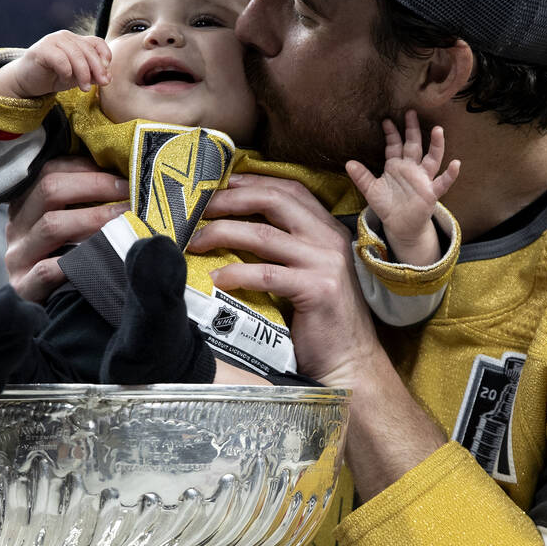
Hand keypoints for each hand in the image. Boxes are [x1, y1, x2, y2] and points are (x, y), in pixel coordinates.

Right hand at [0, 31, 111, 98]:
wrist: (27, 81)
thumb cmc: (53, 77)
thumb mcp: (77, 77)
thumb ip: (92, 75)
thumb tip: (109, 77)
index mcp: (76, 41)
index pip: (97, 42)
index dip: (105, 56)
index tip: (106, 73)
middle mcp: (65, 37)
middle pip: (88, 50)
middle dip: (97, 69)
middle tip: (101, 84)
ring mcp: (53, 41)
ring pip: (76, 55)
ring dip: (83, 73)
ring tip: (84, 88)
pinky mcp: (41, 49)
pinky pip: (60, 59)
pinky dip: (66, 71)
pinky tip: (65, 79)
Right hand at [5, 156, 129, 301]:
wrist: (53, 319)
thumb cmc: (71, 264)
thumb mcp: (73, 229)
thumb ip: (86, 205)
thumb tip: (127, 181)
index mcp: (26, 206)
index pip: (48, 171)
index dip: (86, 169)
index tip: (122, 176)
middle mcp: (16, 226)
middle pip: (48, 190)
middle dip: (95, 187)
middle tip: (129, 193)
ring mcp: (17, 256)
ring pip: (51, 225)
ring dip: (94, 219)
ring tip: (126, 220)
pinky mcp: (23, 286)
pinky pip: (48, 269)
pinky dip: (78, 260)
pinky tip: (103, 257)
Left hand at [190, 173, 445, 501]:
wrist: (350, 363)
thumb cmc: (323, 324)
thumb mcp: (309, 275)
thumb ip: (286, 250)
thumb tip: (236, 233)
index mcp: (329, 231)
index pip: (291, 190)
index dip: (254, 182)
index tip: (222, 184)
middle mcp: (330, 240)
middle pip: (275, 201)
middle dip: (232, 199)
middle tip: (200, 207)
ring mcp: (326, 263)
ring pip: (264, 235)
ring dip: (223, 233)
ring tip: (196, 242)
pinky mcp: (317, 290)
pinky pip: (266, 273)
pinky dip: (237, 273)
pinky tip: (218, 278)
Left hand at [345, 110, 459, 265]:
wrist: (400, 226)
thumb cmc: (387, 206)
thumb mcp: (371, 190)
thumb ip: (361, 177)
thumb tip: (348, 163)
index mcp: (396, 166)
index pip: (394, 145)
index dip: (391, 133)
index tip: (386, 120)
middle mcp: (411, 169)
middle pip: (413, 145)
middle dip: (412, 129)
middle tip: (411, 112)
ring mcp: (423, 179)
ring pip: (432, 158)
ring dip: (436, 145)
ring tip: (438, 130)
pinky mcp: (431, 193)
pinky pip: (442, 182)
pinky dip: (450, 174)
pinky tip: (456, 164)